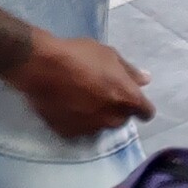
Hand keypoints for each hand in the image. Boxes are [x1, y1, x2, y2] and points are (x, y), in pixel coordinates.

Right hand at [11, 32, 154, 140]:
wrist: (41, 66)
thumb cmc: (78, 55)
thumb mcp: (108, 55)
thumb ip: (129, 71)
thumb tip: (146, 80)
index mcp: (127, 98)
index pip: (146, 112)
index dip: (141, 107)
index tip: (132, 100)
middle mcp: (112, 118)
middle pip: (123, 119)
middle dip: (118, 109)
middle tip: (103, 94)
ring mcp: (91, 128)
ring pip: (102, 125)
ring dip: (99, 116)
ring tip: (83, 99)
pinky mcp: (70, 132)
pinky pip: (81, 129)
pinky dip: (79, 121)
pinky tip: (69, 106)